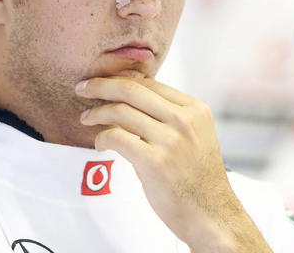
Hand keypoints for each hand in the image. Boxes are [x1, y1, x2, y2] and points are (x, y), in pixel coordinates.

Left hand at [76, 77, 271, 252]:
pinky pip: (116, 137)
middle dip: (101, 85)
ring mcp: (170, 141)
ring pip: (120, 111)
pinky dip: (101, 137)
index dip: (121, 79)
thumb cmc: (198, 178)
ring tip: (86, 118)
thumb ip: (170, 115)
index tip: (102, 82)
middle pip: (132, 89)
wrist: (211, 215)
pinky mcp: (155, 162)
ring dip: (97, 113)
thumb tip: (133, 92)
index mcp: (195, 109)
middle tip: (82, 87)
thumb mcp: (196, 135)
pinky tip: (100, 143)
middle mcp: (184, 120)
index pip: (150, 83)